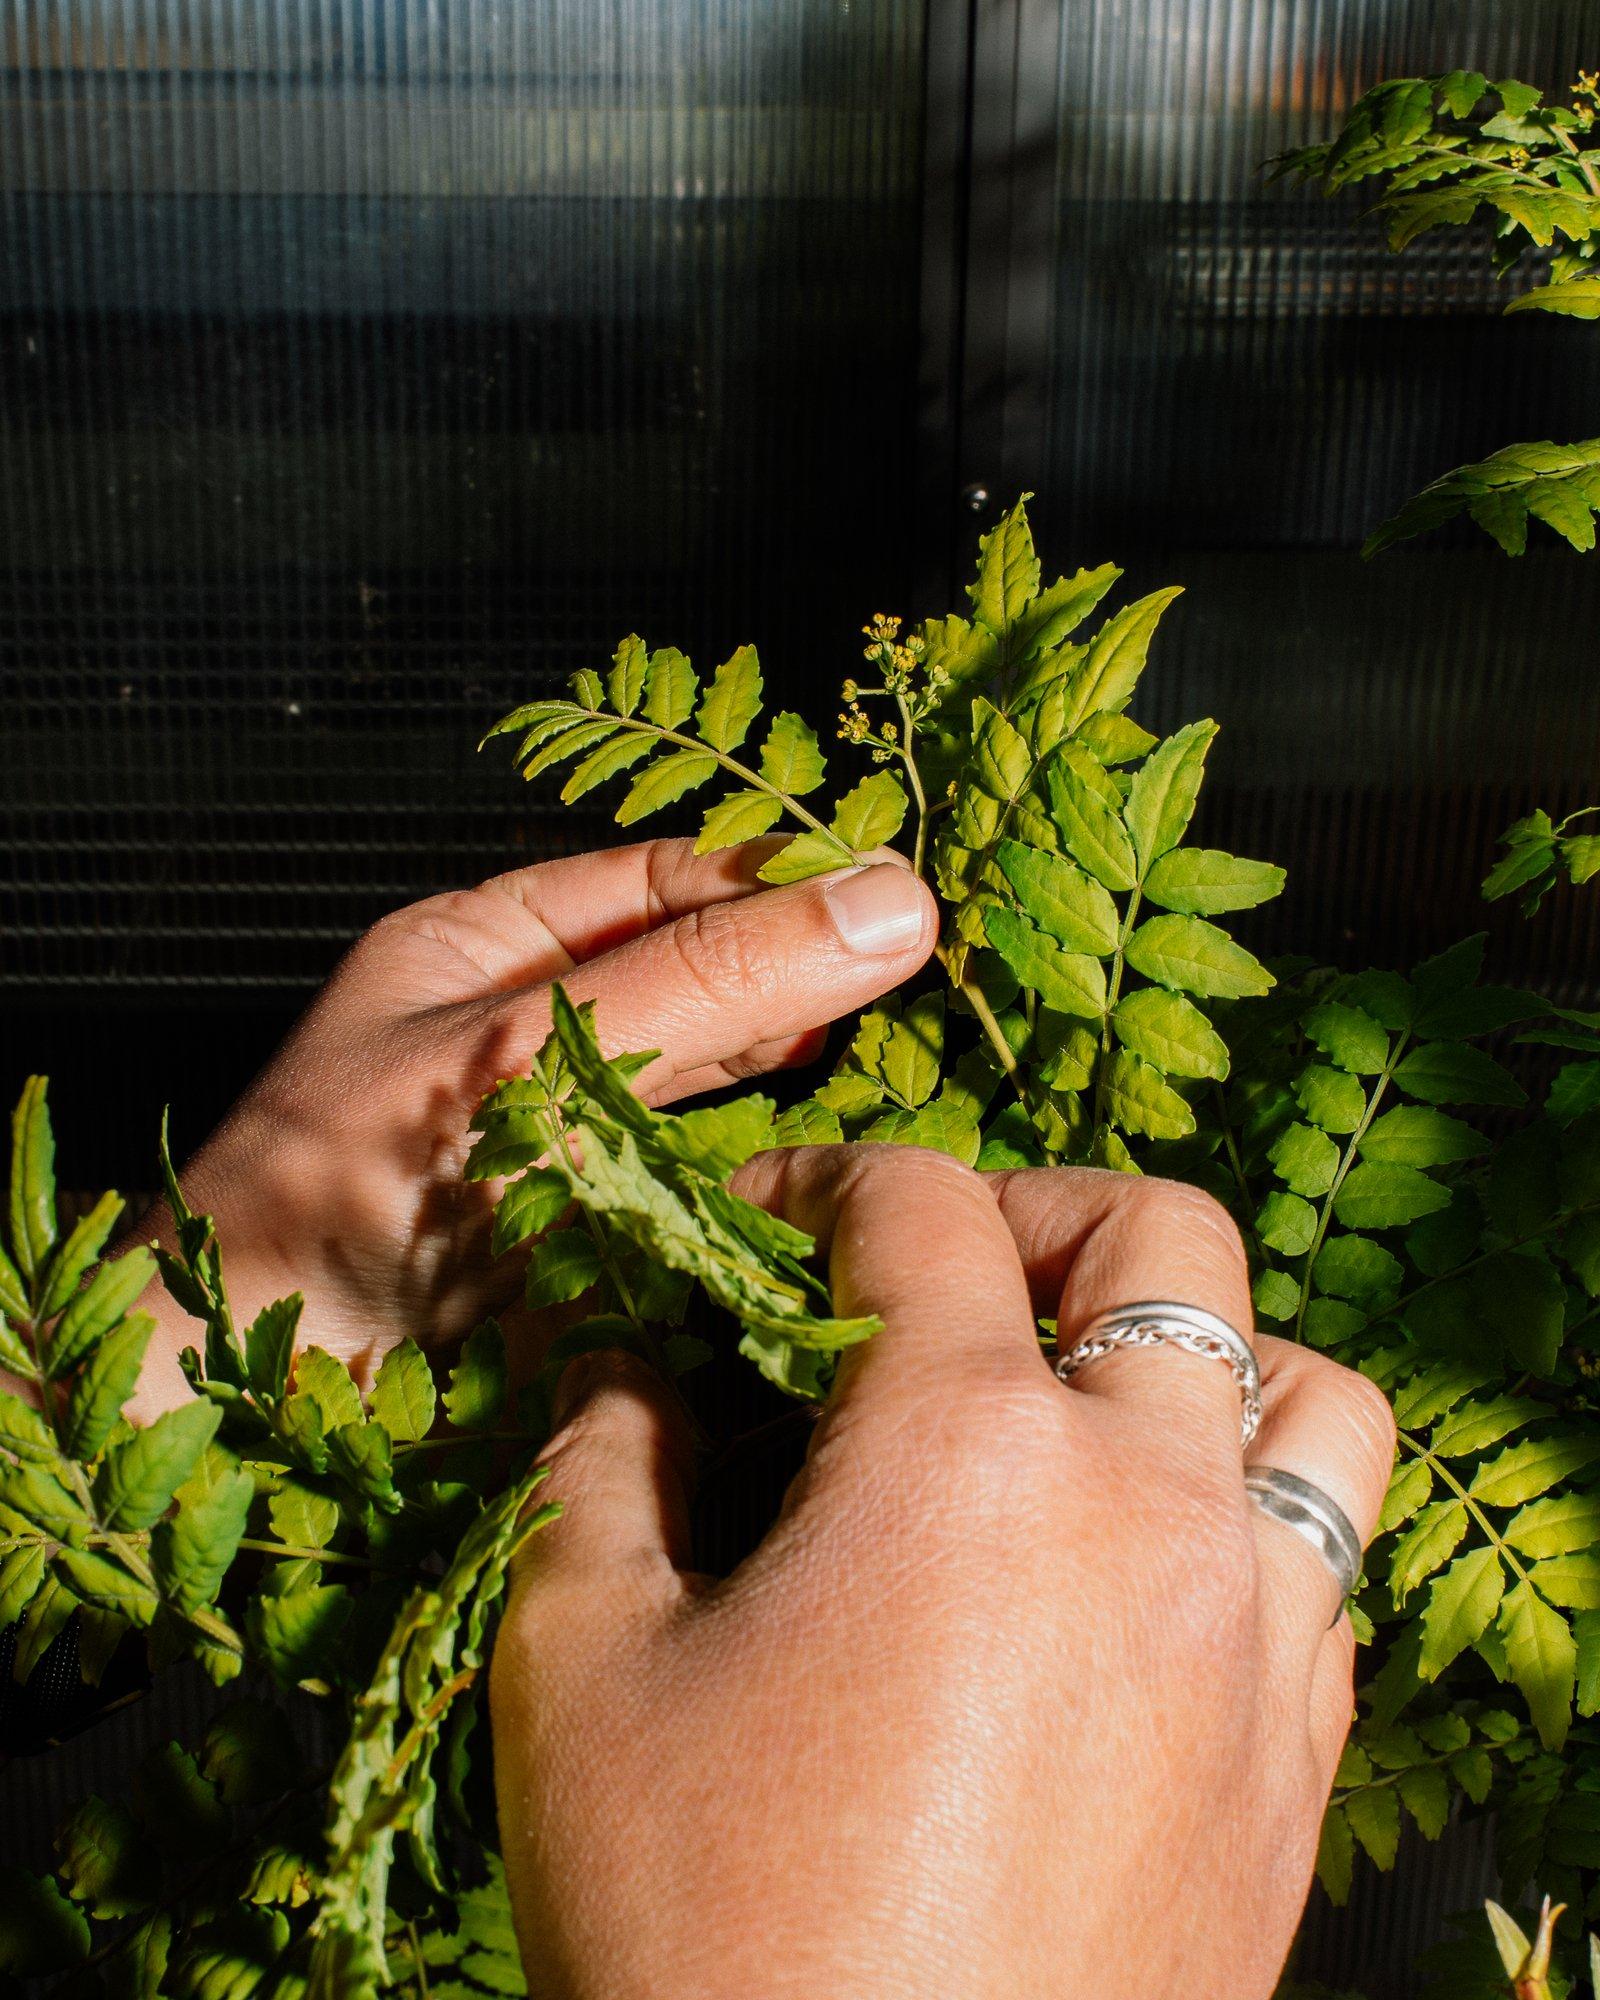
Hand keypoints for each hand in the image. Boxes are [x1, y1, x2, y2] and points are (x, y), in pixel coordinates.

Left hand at [127, 842, 934, 1417]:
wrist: (235, 1392)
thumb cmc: (349, 1196)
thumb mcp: (533, 1055)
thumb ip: (708, 983)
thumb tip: (889, 902)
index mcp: (481, 948)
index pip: (662, 882)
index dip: (777, 881)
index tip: (898, 896)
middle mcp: (521, 1030)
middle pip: (686, 969)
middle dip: (789, 966)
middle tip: (914, 969)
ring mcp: (551, 1134)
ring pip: (697, 1073)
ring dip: (780, 1060)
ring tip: (876, 1045)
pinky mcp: (577, 1236)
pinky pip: (688, 1175)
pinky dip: (752, 1160)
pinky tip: (808, 1151)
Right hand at [489, 1150, 1395, 1999]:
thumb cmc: (706, 1934)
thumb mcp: (580, 1672)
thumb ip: (599, 1469)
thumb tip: (627, 1373)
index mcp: (964, 1449)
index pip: (920, 1207)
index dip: (822, 1178)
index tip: (760, 1220)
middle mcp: (1146, 1504)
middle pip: (1162, 1234)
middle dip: (1038, 1212)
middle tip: (939, 1276)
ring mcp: (1252, 1633)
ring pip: (1309, 1390)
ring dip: (1206, 1352)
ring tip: (1093, 1401)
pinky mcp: (1297, 1758)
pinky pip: (1330, 1560)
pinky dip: (1252, 1507)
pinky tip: (1142, 1570)